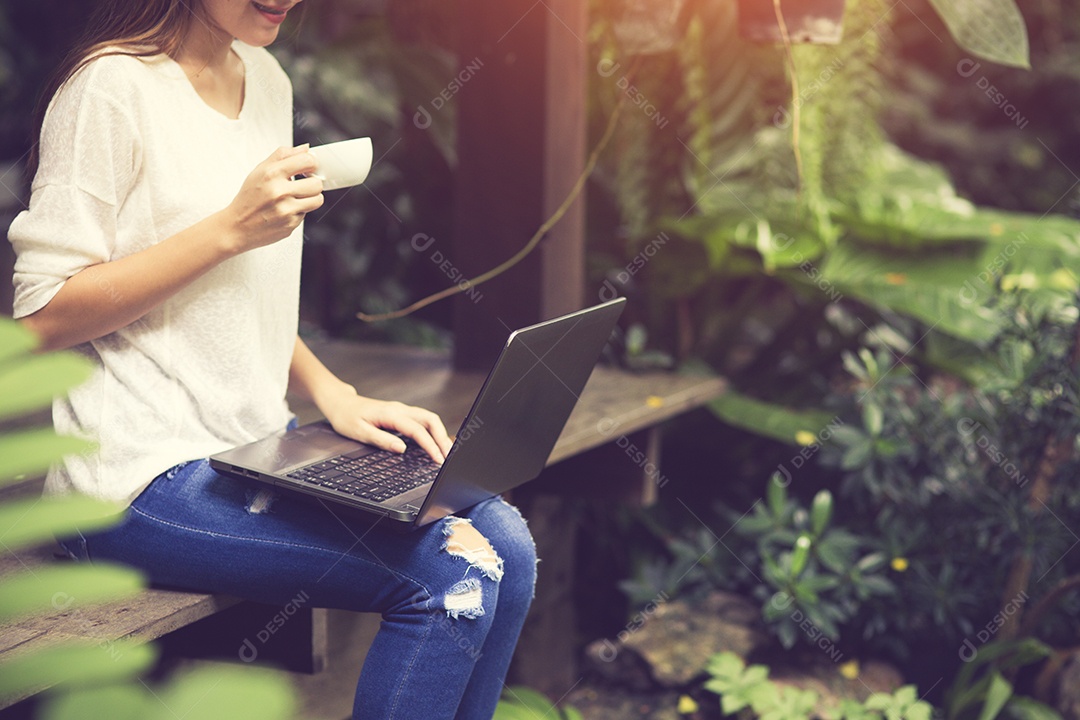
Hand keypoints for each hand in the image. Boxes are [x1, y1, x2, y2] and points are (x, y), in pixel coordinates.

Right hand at [220, 145, 323, 252]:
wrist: (237, 226)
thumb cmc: (250, 196)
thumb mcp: (260, 170)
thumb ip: (283, 155)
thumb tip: (306, 148)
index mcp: (271, 174)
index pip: (307, 161)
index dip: (312, 163)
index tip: (309, 167)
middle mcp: (280, 192)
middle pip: (317, 183)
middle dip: (313, 183)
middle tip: (303, 184)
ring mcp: (286, 210)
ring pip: (317, 200)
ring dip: (311, 197)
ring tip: (297, 197)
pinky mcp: (290, 225)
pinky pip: (306, 214)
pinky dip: (299, 211)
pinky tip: (286, 210)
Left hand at [320, 391, 453, 463]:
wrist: (340, 403)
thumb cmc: (346, 417)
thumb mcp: (359, 432)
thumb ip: (382, 440)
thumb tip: (402, 449)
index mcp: (391, 414)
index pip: (418, 430)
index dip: (430, 446)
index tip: (438, 459)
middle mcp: (400, 409)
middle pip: (431, 420)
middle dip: (443, 438)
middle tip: (448, 457)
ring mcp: (402, 410)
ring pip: (429, 419)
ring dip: (440, 434)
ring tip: (446, 451)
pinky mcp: (401, 413)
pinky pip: (422, 420)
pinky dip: (432, 431)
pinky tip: (434, 441)